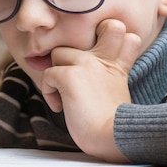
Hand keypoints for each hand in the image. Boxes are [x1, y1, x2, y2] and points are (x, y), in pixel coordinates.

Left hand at [40, 19, 141, 162]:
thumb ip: (106, 75)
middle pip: (82, 35)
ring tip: (64, 96)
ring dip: (57, 74)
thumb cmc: (114, 123)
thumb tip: (78, 75)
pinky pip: (48, 74)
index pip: (118, 29)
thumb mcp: (118, 91)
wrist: (115, 136)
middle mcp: (103, 58)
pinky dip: (49, 91)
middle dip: (74, 49)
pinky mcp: (70, 76)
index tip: (96, 55)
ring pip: (58, 53)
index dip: (106, 34)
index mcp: (117, 63)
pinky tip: (60, 107)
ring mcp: (87, 64)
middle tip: (72, 73)